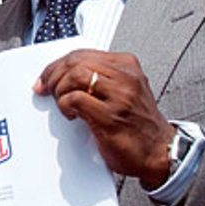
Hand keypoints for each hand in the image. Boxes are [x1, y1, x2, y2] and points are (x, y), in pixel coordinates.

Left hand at [35, 49, 175, 187]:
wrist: (159, 152)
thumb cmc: (139, 125)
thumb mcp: (125, 91)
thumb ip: (101, 79)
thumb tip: (64, 75)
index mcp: (127, 66)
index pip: (83, 53)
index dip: (57, 64)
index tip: (46, 76)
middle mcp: (125, 77)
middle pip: (76, 61)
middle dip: (53, 75)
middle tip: (45, 89)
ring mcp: (120, 96)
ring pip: (75, 75)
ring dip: (59, 89)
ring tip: (61, 103)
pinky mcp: (110, 116)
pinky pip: (75, 99)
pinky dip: (65, 105)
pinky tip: (71, 115)